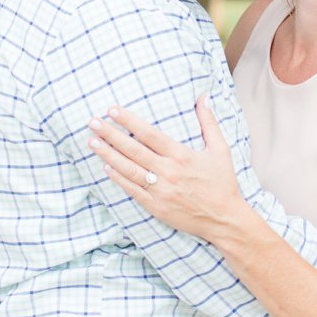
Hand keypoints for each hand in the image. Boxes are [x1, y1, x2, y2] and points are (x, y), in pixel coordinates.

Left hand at [89, 100, 244, 239]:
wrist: (224, 219)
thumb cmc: (222, 183)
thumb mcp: (220, 150)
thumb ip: (209, 122)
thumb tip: (204, 97)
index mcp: (182, 155)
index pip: (149, 134)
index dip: (129, 121)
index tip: (112, 110)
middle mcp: (168, 172)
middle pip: (133, 150)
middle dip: (110, 135)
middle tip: (92, 122)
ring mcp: (160, 190)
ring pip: (128, 169)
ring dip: (108, 155)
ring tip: (92, 142)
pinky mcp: (156, 206)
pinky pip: (132, 189)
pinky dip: (117, 178)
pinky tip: (106, 167)